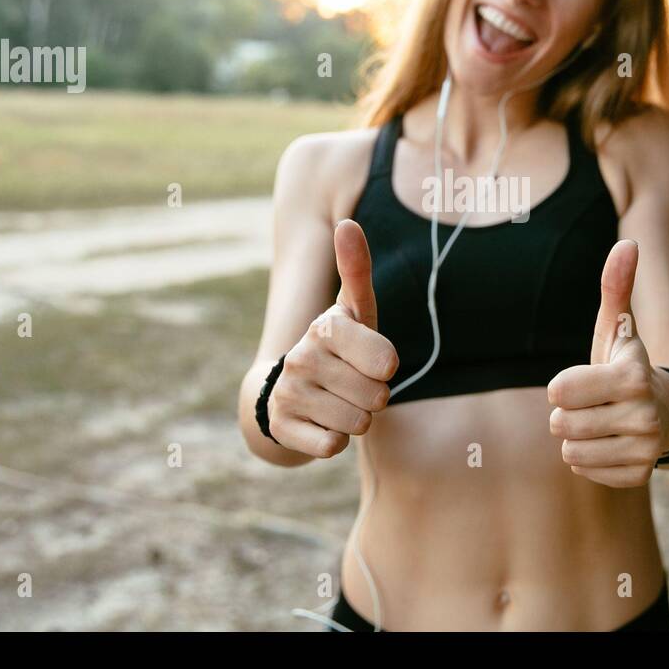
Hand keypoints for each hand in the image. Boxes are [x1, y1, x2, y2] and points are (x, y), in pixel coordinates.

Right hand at [266, 219, 398, 457]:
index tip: (371, 358)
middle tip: (354, 383)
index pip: (387, 362)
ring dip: (356, 418)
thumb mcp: (353, 311)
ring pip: (358, 424)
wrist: (288, 391)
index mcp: (326, 327)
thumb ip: (357, 270)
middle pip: (377, 397)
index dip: (386, 367)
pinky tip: (321, 422)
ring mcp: (289, 392)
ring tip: (338, 401)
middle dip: (374, 396)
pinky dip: (334, 440)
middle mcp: (302, 356)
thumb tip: (348, 222)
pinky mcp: (281, 427)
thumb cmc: (339, 347)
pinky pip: (332, 446)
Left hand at [545, 239, 668, 487]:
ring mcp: (645, 449)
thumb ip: (617, 287)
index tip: (583, 379)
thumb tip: (627, 244)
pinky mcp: (639, 476)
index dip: (563, 385)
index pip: (559, 391)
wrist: (668, 412)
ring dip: (577, 438)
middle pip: (561, 424)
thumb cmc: (628, 366)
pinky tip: (611, 443)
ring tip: (602, 423)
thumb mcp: (619, 328)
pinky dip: (590, 460)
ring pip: (571, 452)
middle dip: (567, 413)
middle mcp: (644, 415)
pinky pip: (585, 471)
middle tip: (592, 404)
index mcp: (633, 376)